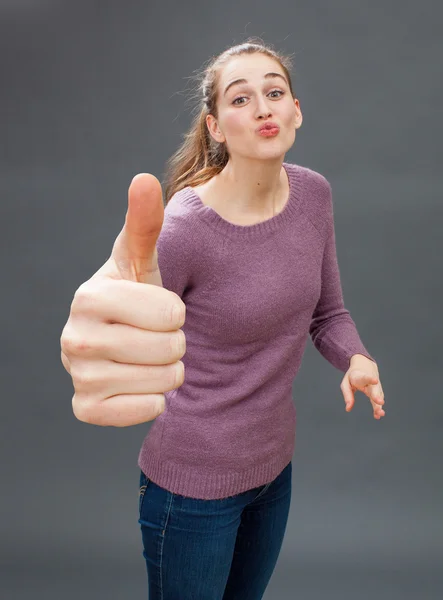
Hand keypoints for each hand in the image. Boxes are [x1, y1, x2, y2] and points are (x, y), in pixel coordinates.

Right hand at [60, 174, 185, 426]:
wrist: (121, 340)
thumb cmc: (136, 296)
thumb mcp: (142, 260)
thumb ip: (144, 223)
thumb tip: (143, 180)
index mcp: (89, 297)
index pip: (171, 313)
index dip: (176, 312)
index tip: (158, 309)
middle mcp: (74, 338)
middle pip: (169, 349)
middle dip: (175, 343)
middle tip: (154, 335)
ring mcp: (77, 376)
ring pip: (164, 382)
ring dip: (168, 371)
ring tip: (148, 357)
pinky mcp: (86, 408)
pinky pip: (148, 410)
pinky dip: (155, 399)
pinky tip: (138, 383)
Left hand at [341, 355, 384, 419]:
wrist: (365, 366)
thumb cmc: (353, 376)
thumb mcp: (345, 383)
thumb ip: (347, 395)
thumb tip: (348, 409)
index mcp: (360, 376)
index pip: (365, 377)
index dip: (370, 379)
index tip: (375, 380)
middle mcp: (370, 381)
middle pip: (374, 389)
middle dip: (377, 396)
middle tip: (381, 402)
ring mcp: (375, 387)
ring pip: (378, 396)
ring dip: (379, 405)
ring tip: (380, 414)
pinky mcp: (378, 392)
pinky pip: (378, 401)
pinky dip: (378, 408)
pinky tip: (377, 416)